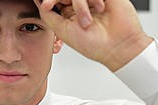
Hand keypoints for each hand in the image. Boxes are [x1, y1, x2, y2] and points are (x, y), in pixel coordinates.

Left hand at [34, 0, 152, 70]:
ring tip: (88, 22)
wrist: (118, 46)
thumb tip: (39, 2)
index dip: (48, 1)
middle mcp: (78, 5)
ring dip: (80, 5)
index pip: (52, 0)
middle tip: (57, 7)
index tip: (46, 5)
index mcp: (67, 14)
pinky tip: (100, 8)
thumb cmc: (93, 44)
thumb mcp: (64, 32)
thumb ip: (49, 16)